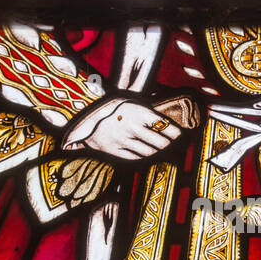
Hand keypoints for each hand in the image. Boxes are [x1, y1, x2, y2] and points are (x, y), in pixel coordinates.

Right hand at [62, 95, 180, 161]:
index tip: (178, 133)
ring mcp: (122, 140)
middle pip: (160, 142)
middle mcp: (131, 126)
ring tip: (158, 147)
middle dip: (167, 143)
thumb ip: (147, 111)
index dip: (174, 132)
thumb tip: (165, 119)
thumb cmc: (110, 107)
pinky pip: (136, 157)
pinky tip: (145, 151)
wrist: (82, 116)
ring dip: (156, 150)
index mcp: (137, 111)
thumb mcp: (129, 102)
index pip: (164, 125)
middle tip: (169, 141)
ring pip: (150, 152)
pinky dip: (143, 155)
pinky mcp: (114, 151)